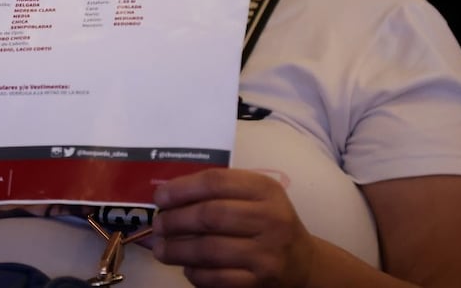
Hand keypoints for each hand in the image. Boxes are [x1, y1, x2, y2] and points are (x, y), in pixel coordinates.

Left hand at [152, 168, 313, 286]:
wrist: (303, 263)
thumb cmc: (267, 223)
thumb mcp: (253, 197)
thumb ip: (214, 194)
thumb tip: (162, 201)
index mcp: (265, 189)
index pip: (215, 182)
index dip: (181, 189)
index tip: (159, 198)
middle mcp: (270, 219)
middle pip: (210, 216)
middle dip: (174, 221)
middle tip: (157, 225)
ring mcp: (267, 253)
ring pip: (209, 250)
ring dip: (177, 249)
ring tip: (161, 248)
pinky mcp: (260, 282)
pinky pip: (216, 278)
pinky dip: (194, 273)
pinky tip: (186, 267)